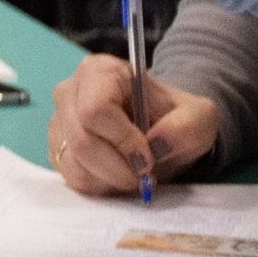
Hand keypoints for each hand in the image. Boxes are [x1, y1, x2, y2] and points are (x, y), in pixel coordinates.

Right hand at [47, 55, 219, 196]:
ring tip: (133, 172)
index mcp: (100, 71)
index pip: (95, 110)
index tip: (148, 156)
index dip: (123, 140)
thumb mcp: (200, 117)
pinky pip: (72, 176)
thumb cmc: (175, 117)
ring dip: (110, 178)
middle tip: (144, 172)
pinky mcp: (57, 147)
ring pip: (74, 163)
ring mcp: (59, 120)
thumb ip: (188, 126)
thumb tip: (157, 143)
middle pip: (81, 140)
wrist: (162, 128)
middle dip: (118, 166)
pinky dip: (100, 184)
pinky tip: (116, 173)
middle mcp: (70, 92)